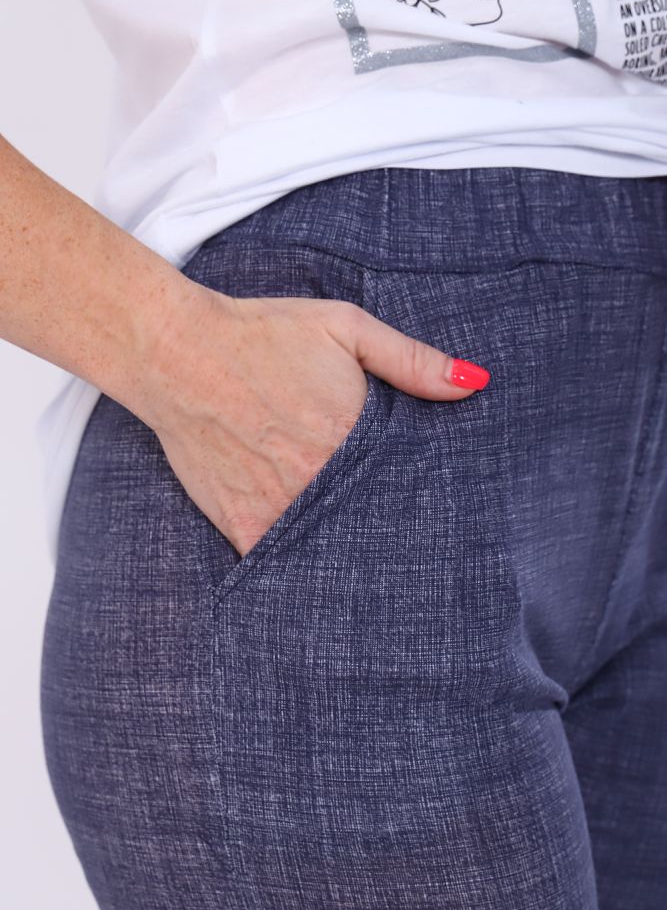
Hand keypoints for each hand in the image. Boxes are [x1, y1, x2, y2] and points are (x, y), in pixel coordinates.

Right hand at [140, 284, 489, 557]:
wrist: (176, 353)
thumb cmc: (262, 334)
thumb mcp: (345, 327)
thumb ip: (410, 359)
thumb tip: (475, 383)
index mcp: (354, 435)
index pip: (409, 483)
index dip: (422, 498)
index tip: (437, 511)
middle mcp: (321, 479)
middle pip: (373, 521)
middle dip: (393, 532)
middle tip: (415, 552)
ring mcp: (281, 507)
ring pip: (332, 549)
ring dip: (351, 555)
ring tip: (378, 580)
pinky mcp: (244, 526)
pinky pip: (282, 564)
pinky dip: (300, 571)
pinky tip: (319, 582)